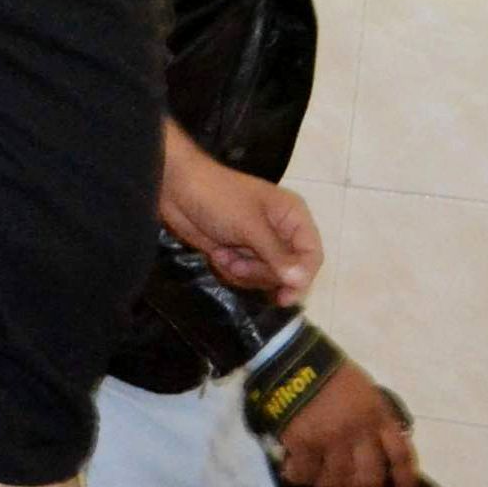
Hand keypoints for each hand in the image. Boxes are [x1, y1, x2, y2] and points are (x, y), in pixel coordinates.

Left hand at [158, 125, 320, 303]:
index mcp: (293, 216)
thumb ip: (277, 255)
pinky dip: (230, 269)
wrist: (176, 189)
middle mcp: (281, 232)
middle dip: (261, 272)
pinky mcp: (239, 253)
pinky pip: (245, 276)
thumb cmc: (218, 199)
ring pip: (265, 277)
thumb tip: (301, 282)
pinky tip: (217, 253)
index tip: (285, 297)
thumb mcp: (250, 226)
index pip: (311, 255)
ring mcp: (259, 244)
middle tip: (239, 263)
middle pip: (288, 272)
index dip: (302, 277)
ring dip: (243, 272)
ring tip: (225, 255)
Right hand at [276, 357, 419, 486]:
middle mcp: (359, 431)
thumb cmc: (331, 373)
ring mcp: (331, 439)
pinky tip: (295, 470)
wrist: (292, 359)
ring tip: (317, 476)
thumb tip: (376, 449)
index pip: (401, 456)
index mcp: (378, 416)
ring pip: (336, 481)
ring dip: (327, 484)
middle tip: (347, 485)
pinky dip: (299, 476)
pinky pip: (304, 474)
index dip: (406, 482)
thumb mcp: (366, 392)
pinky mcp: (303, 442)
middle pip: (368, 478)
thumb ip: (375, 419)